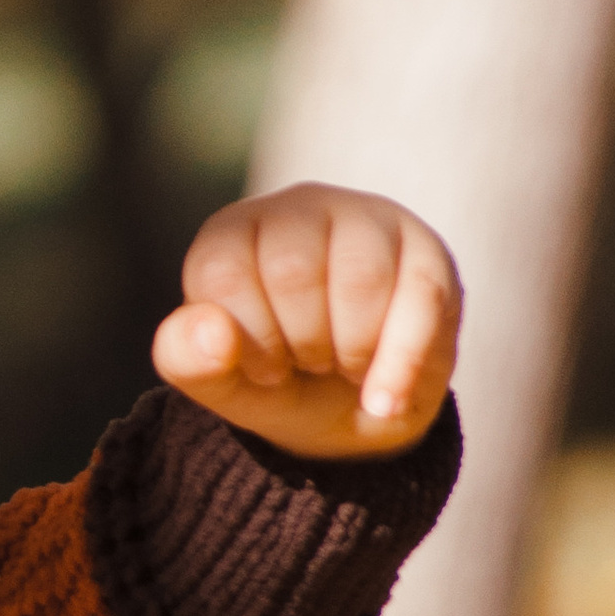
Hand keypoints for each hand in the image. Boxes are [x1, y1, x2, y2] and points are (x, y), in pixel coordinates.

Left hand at [152, 184, 459, 458]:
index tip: (264, 366)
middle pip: (293, 269)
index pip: (223, 270)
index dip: (246, 340)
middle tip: (309, 362)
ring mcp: (367, 220)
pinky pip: (422, 296)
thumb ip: (188, 361)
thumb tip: (209, 331)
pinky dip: (399, 364)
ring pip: (362, 276)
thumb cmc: (280, 380)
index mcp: (231, 233)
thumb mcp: (224, 384)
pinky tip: (383, 401)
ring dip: (351, 349)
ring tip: (346, 365)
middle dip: (301, 342)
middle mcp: (297, 209)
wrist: (355, 407)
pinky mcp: (426, 250)